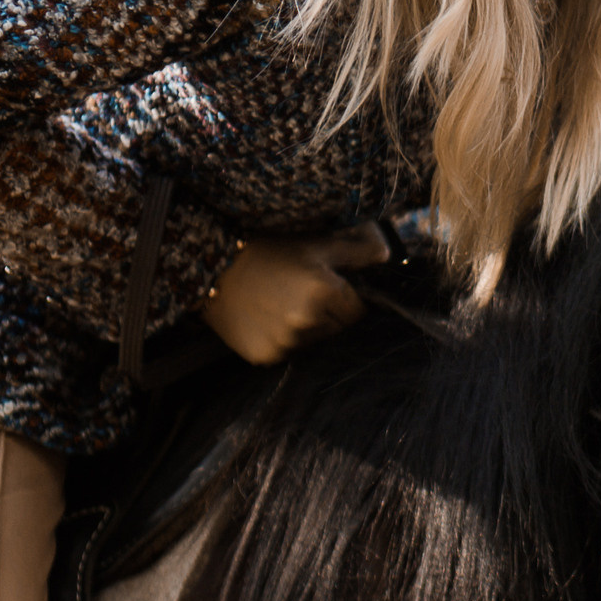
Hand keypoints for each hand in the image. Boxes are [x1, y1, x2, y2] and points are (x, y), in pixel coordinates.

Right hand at [201, 221, 391, 364]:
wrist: (212, 267)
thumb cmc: (268, 250)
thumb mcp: (315, 244)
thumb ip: (358, 251)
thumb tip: (388, 257)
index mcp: (325, 291)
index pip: (358, 312)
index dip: (346, 300)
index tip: (327, 289)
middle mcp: (307, 321)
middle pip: (337, 330)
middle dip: (328, 315)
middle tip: (299, 294)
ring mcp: (285, 343)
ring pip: (313, 343)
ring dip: (305, 330)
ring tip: (280, 305)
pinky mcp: (265, 357)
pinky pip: (286, 353)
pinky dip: (281, 341)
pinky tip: (265, 320)